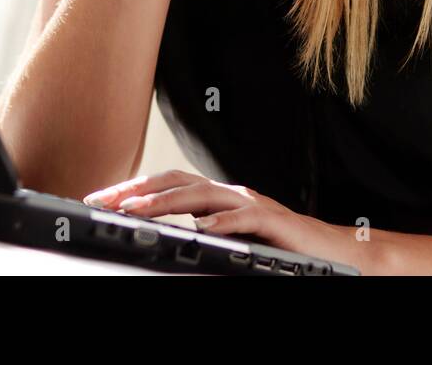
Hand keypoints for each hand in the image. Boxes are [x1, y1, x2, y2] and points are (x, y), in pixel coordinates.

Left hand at [82, 169, 378, 272]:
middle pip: (177, 182)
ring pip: (202, 195)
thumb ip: (202, 231)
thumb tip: (164, 233)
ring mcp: (250, 204)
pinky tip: (200, 228)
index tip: (102, 198)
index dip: (135, 188)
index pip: (168, 185)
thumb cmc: (279, 246)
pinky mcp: (271, 221)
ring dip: (167, 203)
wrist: (330, 250)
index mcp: (218, 197)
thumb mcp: (231, 238)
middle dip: (139, 190)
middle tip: (106, 200)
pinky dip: (220, 222)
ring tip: (138, 211)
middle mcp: (230, 193)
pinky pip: (242, 219)